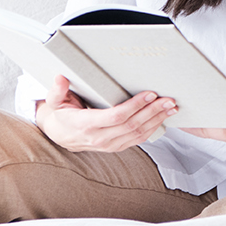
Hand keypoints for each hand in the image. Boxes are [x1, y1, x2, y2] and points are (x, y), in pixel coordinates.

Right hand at [36, 76, 177, 151]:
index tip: (150, 94)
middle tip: (168, 99)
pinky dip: (153, 128)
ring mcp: (109, 145)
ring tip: (171, 107)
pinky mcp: (117, 147)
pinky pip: (138, 139)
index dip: (135, 106)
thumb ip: (56, 91)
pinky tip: (163, 118)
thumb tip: (60, 78)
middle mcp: (99, 138)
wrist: (61, 135)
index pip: (116, 116)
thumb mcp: (55, 102)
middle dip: (152, 111)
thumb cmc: (62, 115)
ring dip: (157, 120)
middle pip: (132, 125)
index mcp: (86, 125)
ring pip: (138, 134)